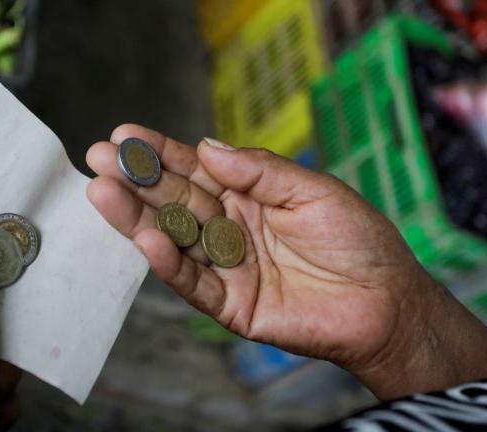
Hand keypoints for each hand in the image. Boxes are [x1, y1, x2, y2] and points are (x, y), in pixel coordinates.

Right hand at [87, 124, 486, 399]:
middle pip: (173, 202)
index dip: (159, 153)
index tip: (125, 136)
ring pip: (173, 240)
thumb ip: (258, 170)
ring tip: (103, 193)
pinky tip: (146, 239)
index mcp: (247, 197)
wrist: (387, 302)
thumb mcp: (311, 190)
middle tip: (99, 159)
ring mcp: (226, 267)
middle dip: (136, 181)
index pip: (194, 171)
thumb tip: (205, 147)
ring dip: (136, 218)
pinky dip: (168, 263)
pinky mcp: (230, 305)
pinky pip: (193, 283)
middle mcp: (229, 229)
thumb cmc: (358, 241)